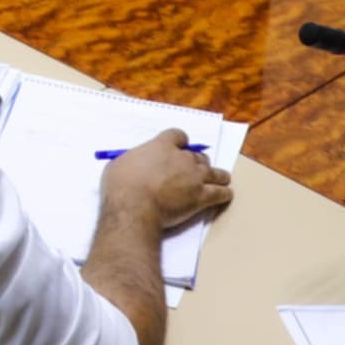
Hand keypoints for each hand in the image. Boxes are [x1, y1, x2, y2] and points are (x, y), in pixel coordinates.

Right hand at [101, 129, 233, 229]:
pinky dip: (224, 193)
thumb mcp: (118, 164)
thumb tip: (133, 165)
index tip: (179, 146)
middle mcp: (182, 158)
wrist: (134, 208)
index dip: (180, 141)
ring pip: (214, 172)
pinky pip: (220, 193)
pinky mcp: (201, 197)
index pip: (178, 135)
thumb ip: (132, 161)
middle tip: (195, 169)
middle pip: (198, 156)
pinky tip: (226, 194)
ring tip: (222, 178)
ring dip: (218, 175)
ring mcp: (194, 177)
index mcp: (161, 146)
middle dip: (197, 161)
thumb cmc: (121, 186)